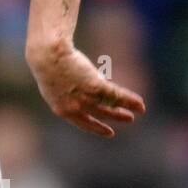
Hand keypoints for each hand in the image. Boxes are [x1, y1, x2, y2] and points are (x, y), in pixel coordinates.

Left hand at [28, 42, 145, 136]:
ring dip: (126, 110)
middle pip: (99, 115)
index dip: (97, 128)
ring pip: (110, 107)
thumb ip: (71, 89)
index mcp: (62, 109)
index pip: (83, 123)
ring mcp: (85, 98)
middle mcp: (75, 108)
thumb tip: (91, 83)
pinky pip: (116, 96)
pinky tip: (140, 104)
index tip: (109, 132)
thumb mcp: (56, 81)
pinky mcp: (95, 87)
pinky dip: (130, 100)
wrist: (48, 55)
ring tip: (138, 112)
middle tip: (128, 119)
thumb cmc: (47, 62)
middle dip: (115, 117)